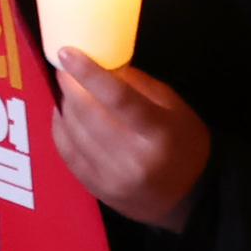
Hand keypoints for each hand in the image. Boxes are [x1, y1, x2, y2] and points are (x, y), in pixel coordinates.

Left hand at [51, 51, 211, 230]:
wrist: (190, 198)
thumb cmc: (183, 143)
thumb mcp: (172, 106)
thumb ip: (136, 83)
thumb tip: (99, 63)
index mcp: (159, 132)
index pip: (118, 98)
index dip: (89, 73)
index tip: (66, 53)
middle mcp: (135, 158)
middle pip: (89, 115)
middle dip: (70, 86)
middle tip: (64, 68)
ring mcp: (114, 178)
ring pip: (74, 133)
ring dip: (64, 105)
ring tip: (65, 90)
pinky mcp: (98, 191)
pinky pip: (67, 154)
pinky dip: (61, 129)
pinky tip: (63, 115)